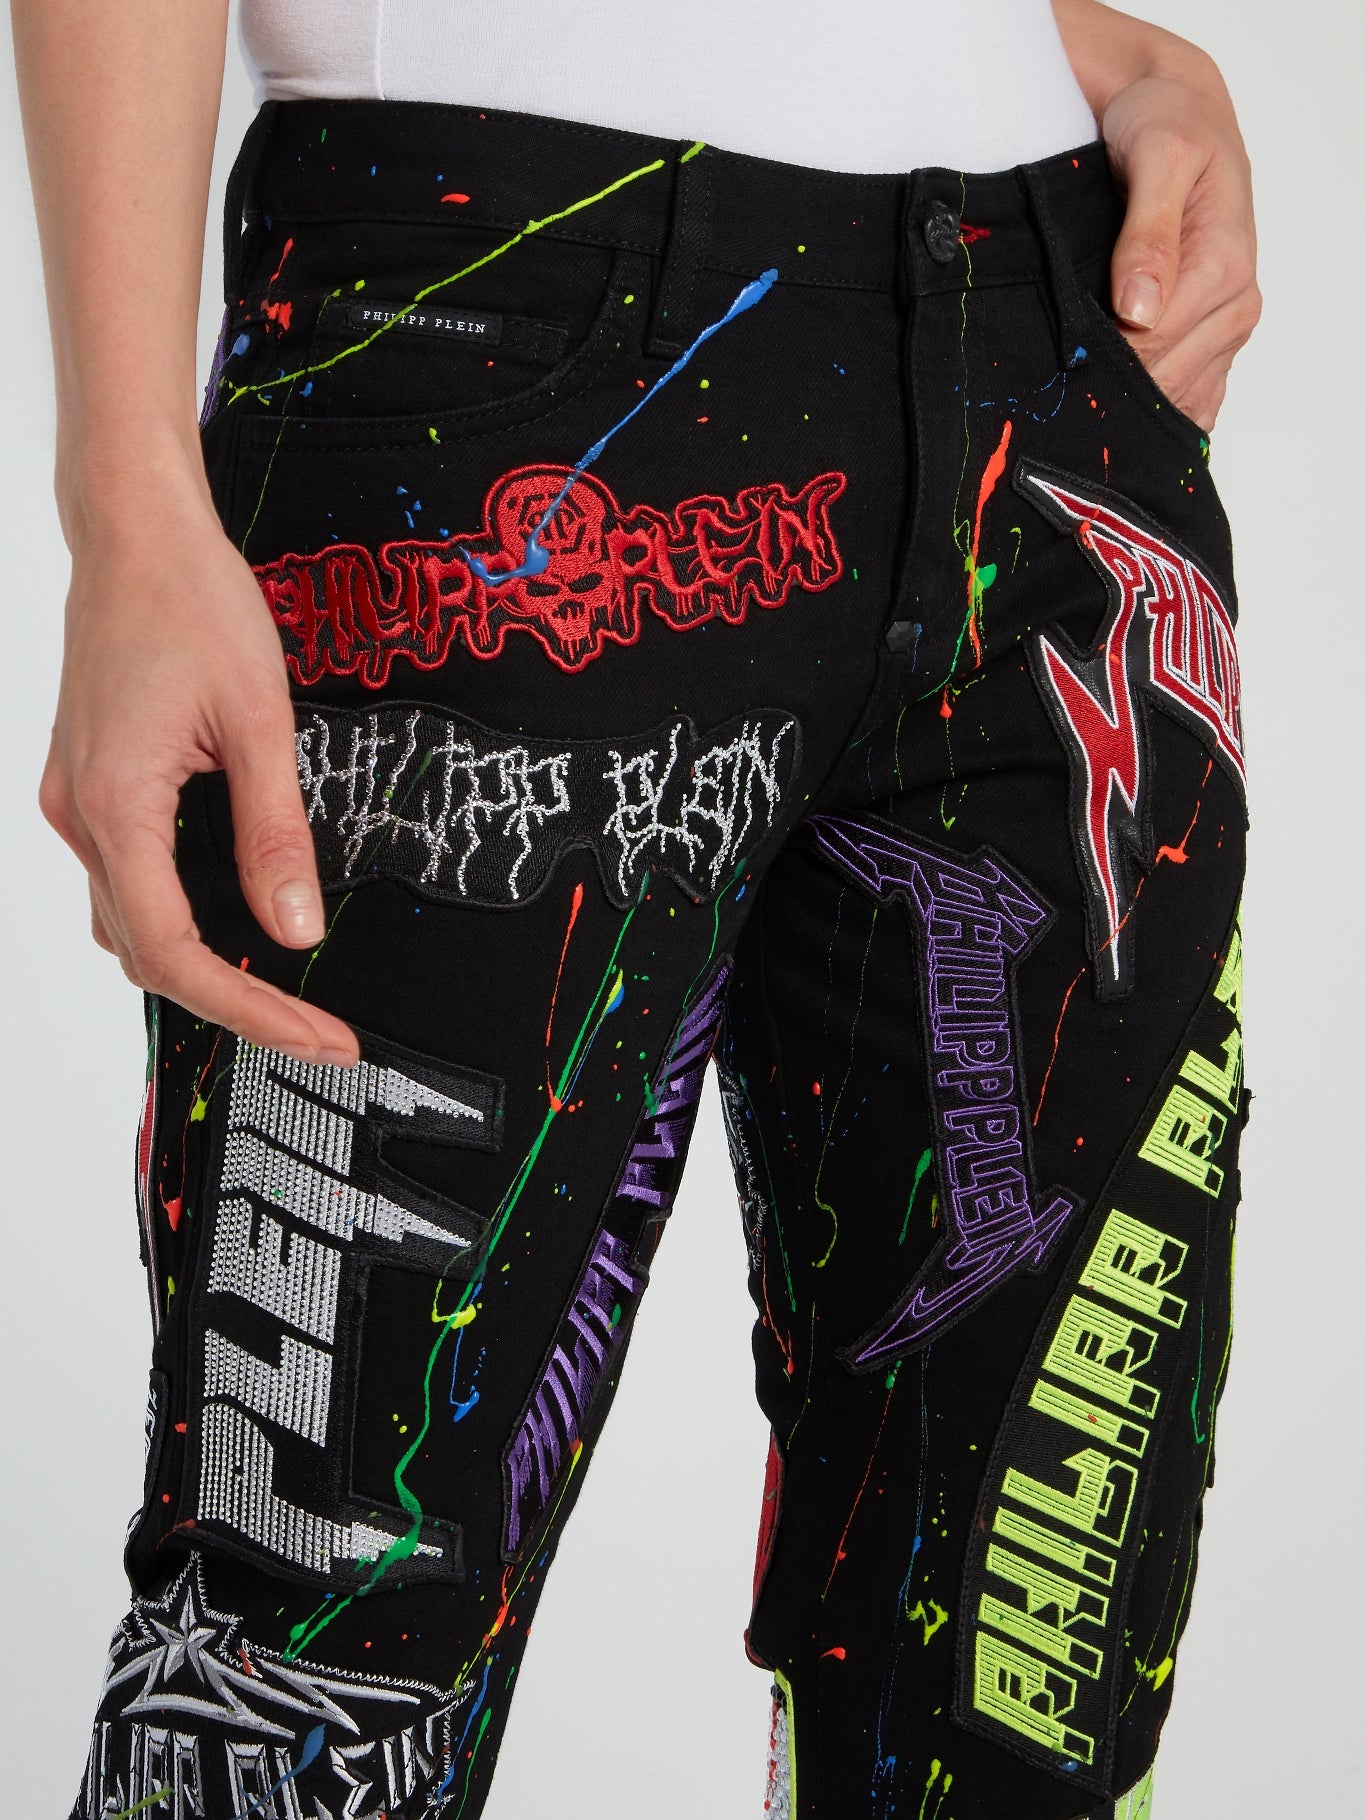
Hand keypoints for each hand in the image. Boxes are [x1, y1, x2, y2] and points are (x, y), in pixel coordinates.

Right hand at [40, 456, 359, 1065]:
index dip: (249, 1008)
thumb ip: (276, 834)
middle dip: (233, 1001)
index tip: (319, 1037)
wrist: (134, 531)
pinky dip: (174, 918)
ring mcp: (72, 801)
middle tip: (317, 1029)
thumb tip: (295, 931)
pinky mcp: (85, 785)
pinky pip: (123, 881)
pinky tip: (231, 921)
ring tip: (282, 994)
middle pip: (146, 953)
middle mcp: (78, 814)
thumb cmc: (192, 601)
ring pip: (128, 923)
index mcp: (115, 803)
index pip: (174, 952)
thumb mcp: (259, 721)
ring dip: (199, 968)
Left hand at [1054, 1, 1261, 430]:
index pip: (1154, 348)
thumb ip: (1149, 233)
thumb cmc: (1165, 124)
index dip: (1100, 356)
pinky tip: (1113, 403)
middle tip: (1055, 370)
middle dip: (1109, 379)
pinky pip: (1185, 402)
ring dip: (1124, 399)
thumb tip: (1140, 310)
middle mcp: (1235, 306)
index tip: (1055, 353)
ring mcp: (1224, 331)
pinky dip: (1148, 409)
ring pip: (1171, 399)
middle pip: (1162, 381)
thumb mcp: (1158, 155)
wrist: (1176, 112)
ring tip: (1077, 378)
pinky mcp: (1210, 344)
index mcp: (1226, 267)